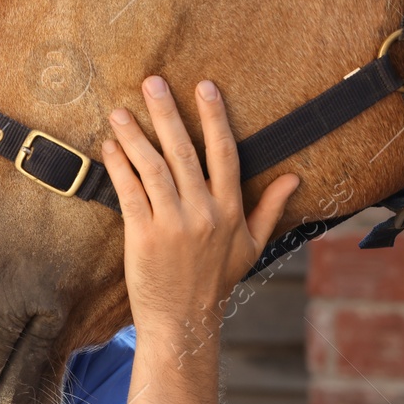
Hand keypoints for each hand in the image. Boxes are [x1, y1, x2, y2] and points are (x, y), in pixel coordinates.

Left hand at [98, 76, 298, 348]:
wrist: (183, 321)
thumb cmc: (216, 282)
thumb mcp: (252, 246)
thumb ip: (270, 208)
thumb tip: (294, 179)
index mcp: (231, 210)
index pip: (225, 154)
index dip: (214, 118)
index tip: (204, 87)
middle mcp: (204, 212)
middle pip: (185, 152)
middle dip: (167, 113)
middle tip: (152, 82)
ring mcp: (173, 224)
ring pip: (153, 168)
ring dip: (135, 136)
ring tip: (121, 111)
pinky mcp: (144, 236)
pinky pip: (130, 192)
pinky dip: (118, 166)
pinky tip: (109, 146)